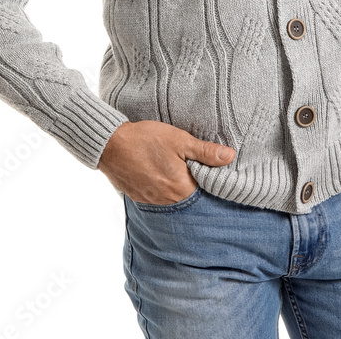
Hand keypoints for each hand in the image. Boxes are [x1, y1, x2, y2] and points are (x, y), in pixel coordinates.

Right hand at [97, 120, 235, 204]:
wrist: (110, 145)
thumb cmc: (146, 140)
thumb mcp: (180, 140)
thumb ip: (205, 152)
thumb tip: (229, 157)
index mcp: (181, 188)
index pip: (205, 191)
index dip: (210, 180)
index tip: (212, 170)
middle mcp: (167, 200)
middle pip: (189, 195)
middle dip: (194, 182)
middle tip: (193, 166)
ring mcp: (152, 200)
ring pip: (173, 197)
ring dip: (177, 186)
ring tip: (175, 168)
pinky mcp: (139, 197)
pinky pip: (158, 196)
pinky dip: (162, 186)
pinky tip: (160, 172)